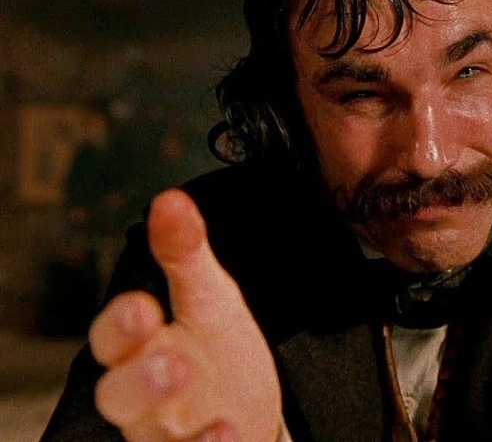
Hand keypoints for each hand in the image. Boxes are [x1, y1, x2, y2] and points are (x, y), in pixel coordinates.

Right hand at [89, 188, 282, 441]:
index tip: (142, 307)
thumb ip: (187, 255)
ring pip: (152, 436)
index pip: (114, 338)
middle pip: (120, 394)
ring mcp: (171, 431)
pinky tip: (230, 435)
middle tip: (174, 363)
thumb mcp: (210, 299)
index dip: (121, 325)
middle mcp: (147, 397)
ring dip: (178, 428)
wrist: (252, 409)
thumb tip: (170, 199)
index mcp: (143, 348)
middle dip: (141, 380)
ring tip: (213, 416)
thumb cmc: (219, 353)